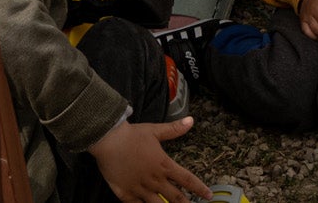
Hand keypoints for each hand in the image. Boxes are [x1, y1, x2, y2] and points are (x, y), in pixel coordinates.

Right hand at [87, 115, 203, 202]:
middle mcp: (155, 179)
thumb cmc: (131, 135)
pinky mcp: (126, 194)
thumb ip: (174, 129)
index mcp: (164, 165)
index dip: (199, 188)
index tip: (209, 195)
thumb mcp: (155, 130)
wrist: (108, 141)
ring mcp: (140, 189)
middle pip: (175, 197)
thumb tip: (191, 121)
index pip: (187, 179)